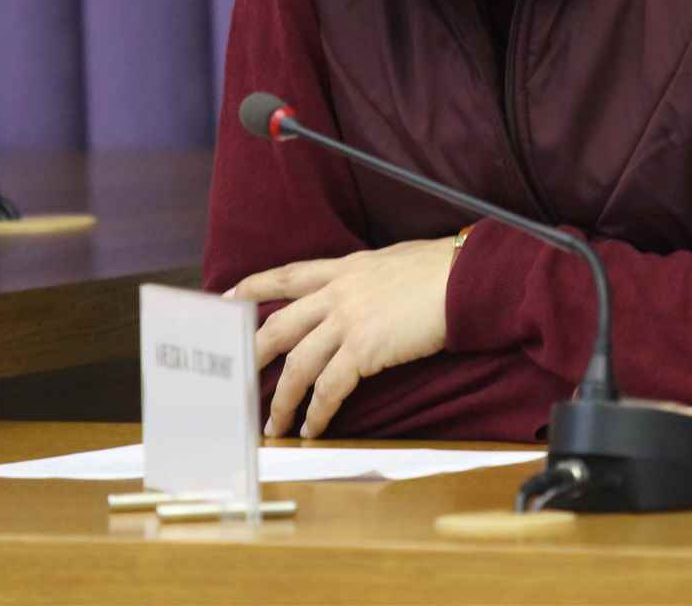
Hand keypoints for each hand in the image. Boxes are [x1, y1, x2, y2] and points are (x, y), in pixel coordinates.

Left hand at [230, 238, 454, 438]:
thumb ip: (367, 277)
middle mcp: (337, 292)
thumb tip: (364, 289)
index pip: (287, 276)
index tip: (226, 299)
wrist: (465, 278)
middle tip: (237, 380)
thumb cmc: (440, 270)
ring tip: (275, 425)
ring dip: (283, 400)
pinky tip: (314, 429)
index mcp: (344, 269)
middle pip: (279, 326)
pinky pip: (329, 388)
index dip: (253, 287)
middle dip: (254, 356)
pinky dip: (318, 412)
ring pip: (298, 365)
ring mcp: (348, 321)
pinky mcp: (364, 349)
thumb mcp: (392, 262)